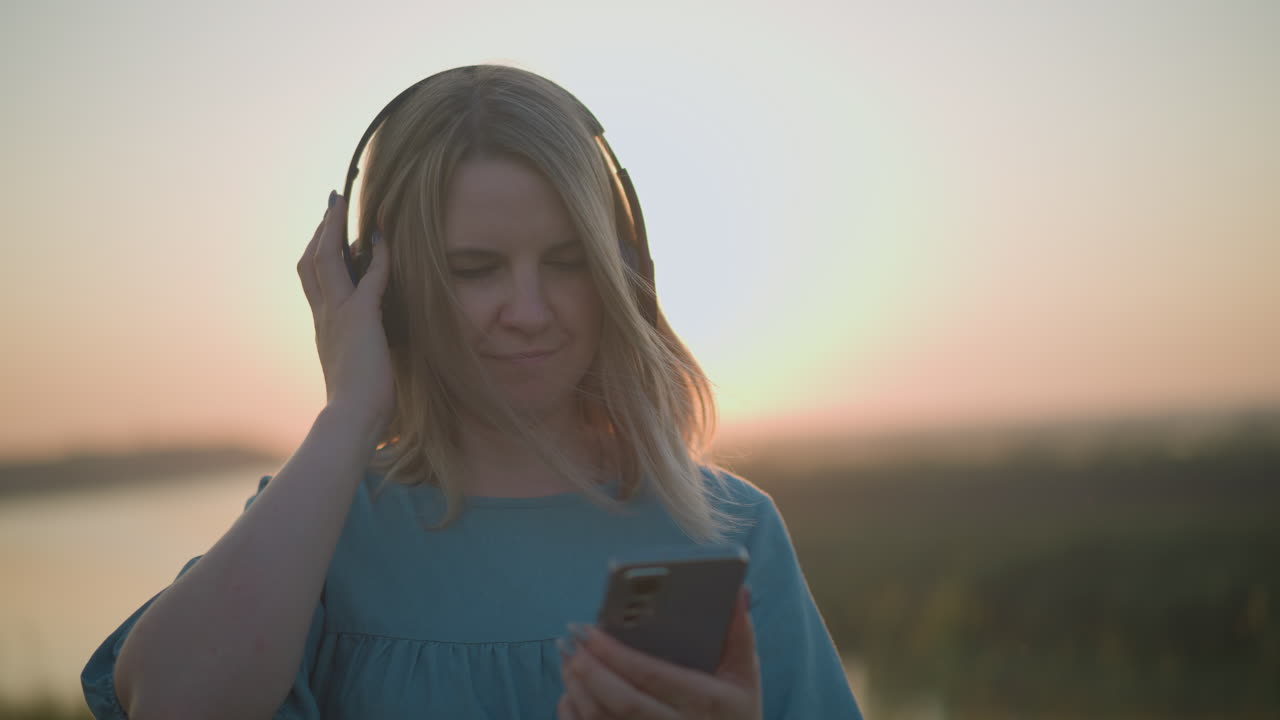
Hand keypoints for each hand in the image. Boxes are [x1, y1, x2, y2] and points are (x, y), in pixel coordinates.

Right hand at [297, 192, 395, 430]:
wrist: (351, 419)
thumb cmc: (359, 405)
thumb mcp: (357, 370)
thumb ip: (361, 352)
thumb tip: (373, 350)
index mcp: (323, 328)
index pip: (314, 283)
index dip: (318, 256)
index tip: (326, 236)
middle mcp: (324, 317)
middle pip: (311, 263)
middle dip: (320, 232)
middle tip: (331, 206)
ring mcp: (338, 315)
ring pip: (326, 260)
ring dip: (334, 229)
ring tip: (341, 205)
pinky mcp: (360, 319)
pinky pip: (369, 278)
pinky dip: (378, 257)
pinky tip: (383, 239)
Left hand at [557, 587, 761, 719]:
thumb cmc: (736, 714)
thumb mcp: (745, 677)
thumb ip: (739, 634)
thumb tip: (738, 592)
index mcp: (702, 700)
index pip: (651, 676)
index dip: (615, 654)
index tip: (589, 630)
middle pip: (620, 700)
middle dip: (588, 668)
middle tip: (569, 639)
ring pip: (600, 719)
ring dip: (575, 687)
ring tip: (568, 656)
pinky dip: (573, 713)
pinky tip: (570, 691)